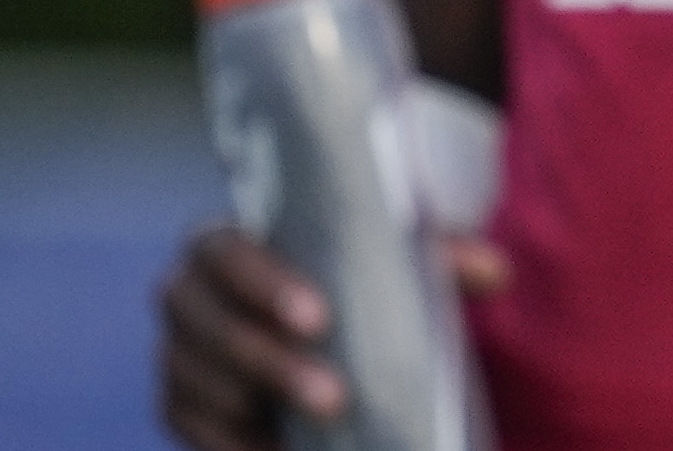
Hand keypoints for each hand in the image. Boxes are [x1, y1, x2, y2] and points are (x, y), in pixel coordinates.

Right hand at [157, 224, 507, 449]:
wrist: (316, 322)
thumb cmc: (349, 277)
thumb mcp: (390, 260)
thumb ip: (437, 257)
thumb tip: (496, 273)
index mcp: (226, 243)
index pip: (223, 251)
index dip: (263, 283)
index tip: (320, 318)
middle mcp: (186, 296)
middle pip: (207, 327)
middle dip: (269, 363)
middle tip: (336, 397)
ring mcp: (175, 355)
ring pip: (194, 384)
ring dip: (256, 408)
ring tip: (325, 422)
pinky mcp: (179, 407)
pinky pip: (192, 431)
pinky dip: (233, 444)